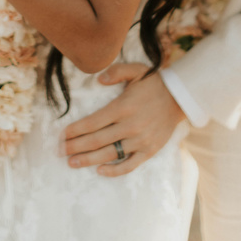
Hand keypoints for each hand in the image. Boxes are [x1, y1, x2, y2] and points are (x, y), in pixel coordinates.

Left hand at [63, 63, 185, 176]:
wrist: (180, 98)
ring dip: (88, 160)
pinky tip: (100, 171)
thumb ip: (115, 72)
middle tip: (60, 152)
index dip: (74, 130)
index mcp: (123, 107)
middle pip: (96, 140)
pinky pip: (129, 165)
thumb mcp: (135, 70)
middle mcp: (130, 125)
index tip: (61, 135)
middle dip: (75, 147)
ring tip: (72, 163)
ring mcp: (140, 140)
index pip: (92, 122)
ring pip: (109, 154)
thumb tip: (98, 79)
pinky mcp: (150, 150)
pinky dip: (114, 170)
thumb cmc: (153, 82)